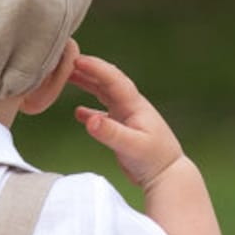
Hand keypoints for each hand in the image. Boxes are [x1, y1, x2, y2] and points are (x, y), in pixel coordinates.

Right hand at [69, 53, 185, 192]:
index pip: (112, 79)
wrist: (167, 174)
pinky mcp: (123, 129)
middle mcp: (130, 106)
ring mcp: (127, 117)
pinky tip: (79, 112)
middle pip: (107, 81)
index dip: (95, 67)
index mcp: (134, 105)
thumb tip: (89, 119)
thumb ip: (110, 132)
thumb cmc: (153, 159)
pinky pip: (103, 115)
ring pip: (104, 94)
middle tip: (67, 62)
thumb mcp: (132, 146)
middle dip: (88, 70)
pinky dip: (90, 111)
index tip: (76, 60)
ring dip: (88, 85)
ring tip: (69, 78)